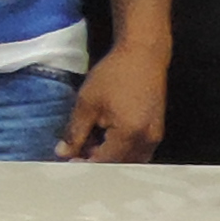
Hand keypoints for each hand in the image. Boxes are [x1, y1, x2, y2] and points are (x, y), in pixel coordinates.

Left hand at [59, 40, 168, 162]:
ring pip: (129, 160)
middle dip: (96, 162)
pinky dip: (120, 149)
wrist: (143, 54)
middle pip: (119, 165)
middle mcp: (147, 140)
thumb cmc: (116, 74)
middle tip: (76, 151)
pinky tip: (105, 136)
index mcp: (130, 134)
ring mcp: (154, 136)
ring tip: (89, 141)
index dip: (84, 165)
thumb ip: (75, 132)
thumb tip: (63, 153)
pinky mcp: (156, 130)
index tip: (67, 162)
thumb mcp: (87, 103)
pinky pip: (138, 151)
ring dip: (109, 157)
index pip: (104, 163)